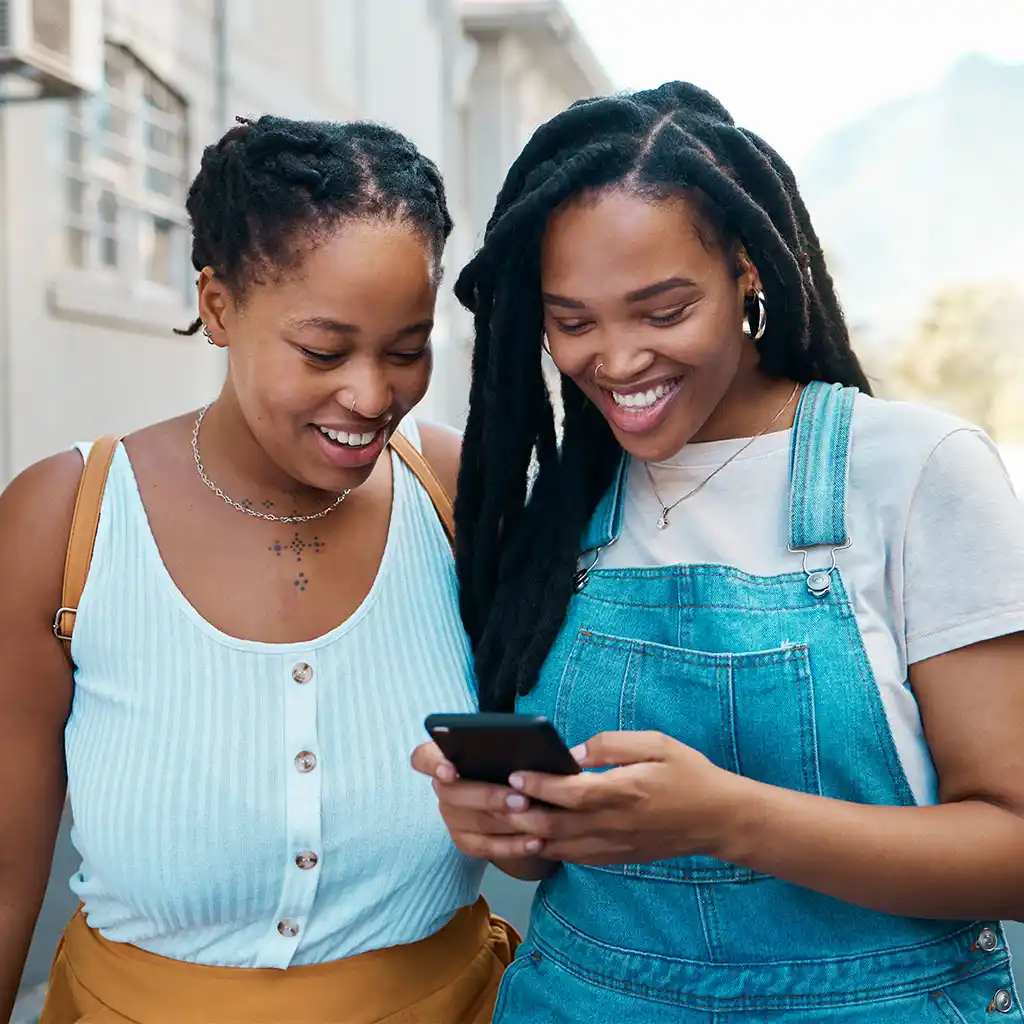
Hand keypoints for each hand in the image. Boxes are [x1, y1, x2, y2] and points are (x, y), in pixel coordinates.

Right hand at [410, 741, 543, 860]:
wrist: (511, 793)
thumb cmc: (507, 761)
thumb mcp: (503, 749)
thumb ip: (503, 747)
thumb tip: (523, 747)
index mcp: (444, 757)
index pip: (423, 758)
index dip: (433, 765)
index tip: (449, 772)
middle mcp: (443, 788)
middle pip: (453, 793)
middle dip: (489, 796)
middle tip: (521, 799)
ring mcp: (451, 816)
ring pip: (474, 821)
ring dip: (507, 822)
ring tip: (536, 819)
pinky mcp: (465, 840)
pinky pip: (486, 847)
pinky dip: (513, 845)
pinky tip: (535, 842)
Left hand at [504, 731, 742, 865]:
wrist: (719, 819)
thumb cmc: (688, 773)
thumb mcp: (655, 743)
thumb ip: (610, 745)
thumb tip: (571, 754)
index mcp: (623, 792)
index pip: (569, 793)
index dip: (538, 785)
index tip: (514, 775)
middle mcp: (614, 824)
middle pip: (555, 826)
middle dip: (522, 813)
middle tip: (497, 799)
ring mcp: (614, 846)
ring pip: (560, 847)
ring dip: (529, 835)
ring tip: (506, 818)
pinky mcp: (617, 857)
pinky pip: (574, 857)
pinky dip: (549, 848)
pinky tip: (533, 835)